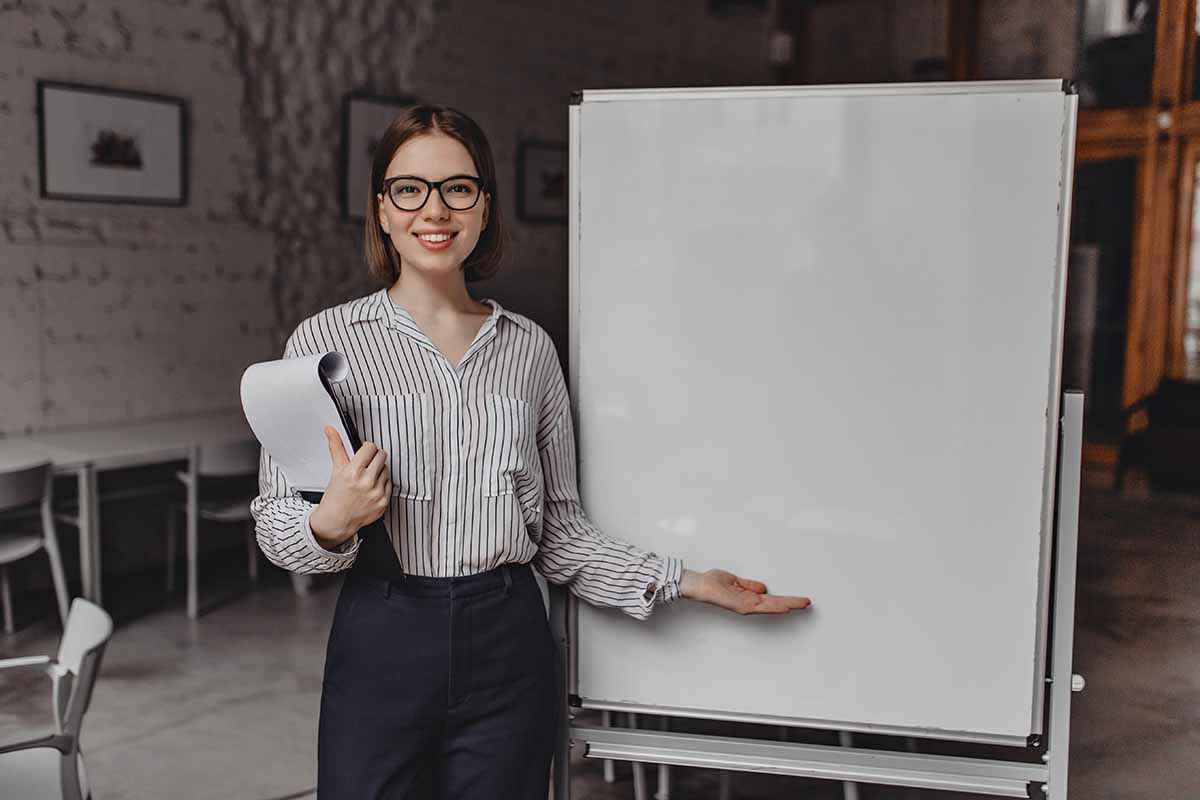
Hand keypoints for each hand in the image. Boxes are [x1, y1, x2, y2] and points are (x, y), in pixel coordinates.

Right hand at [308, 426, 391, 548]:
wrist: (336, 521)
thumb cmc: (335, 496)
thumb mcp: (336, 470)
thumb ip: (336, 447)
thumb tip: (331, 430)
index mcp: (353, 472)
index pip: (370, 447)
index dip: (367, 448)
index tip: (364, 452)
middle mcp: (366, 483)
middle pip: (382, 456)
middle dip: (374, 457)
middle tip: (366, 463)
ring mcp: (377, 493)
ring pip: (386, 470)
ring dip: (378, 471)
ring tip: (366, 478)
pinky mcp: (384, 503)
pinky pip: (389, 484)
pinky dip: (382, 484)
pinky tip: (371, 488)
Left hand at [679, 568, 811, 614]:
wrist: (699, 585)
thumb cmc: (712, 583)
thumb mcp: (735, 581)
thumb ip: (749, 585)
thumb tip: (764, 589)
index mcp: (748, 598)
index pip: (771, 600)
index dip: (785, 600)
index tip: (798, 600)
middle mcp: (749, 604)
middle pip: (775, 604)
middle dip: (792, 603)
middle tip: (807, 603)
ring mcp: (746, 606)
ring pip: (772, 606)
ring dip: (788, 604)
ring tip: (802, 604)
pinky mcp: (741, 605)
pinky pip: (761, 606)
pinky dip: (774, 606)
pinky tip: (784, 606)